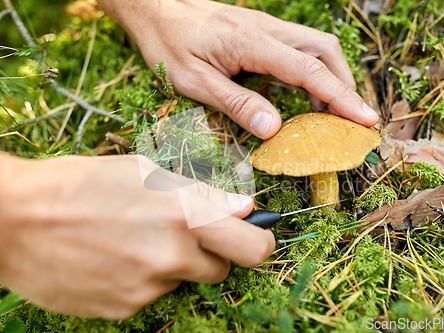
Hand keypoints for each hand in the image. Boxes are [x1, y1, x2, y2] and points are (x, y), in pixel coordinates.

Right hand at [0, 154, 273, 318]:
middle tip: (185, 236)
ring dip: (172, 265)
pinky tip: (114, 258)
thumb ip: (202, 193)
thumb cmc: (81, 182)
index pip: (255, 247)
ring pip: (182, 282)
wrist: (15, 219)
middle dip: (213, 255)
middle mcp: (172, 256)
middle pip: (222, 270)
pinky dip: (142, 280)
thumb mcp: (144, 170)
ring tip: (134, 241)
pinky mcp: (122, 310)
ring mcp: (146, 288)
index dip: (260, 241)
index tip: (252, 236)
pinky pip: (150, 296)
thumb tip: (245, 208)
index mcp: (184, 216)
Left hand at [98, 0, 378, 138]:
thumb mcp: (193, 81)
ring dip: (331, 77)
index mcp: (253, 43)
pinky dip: (313, 72)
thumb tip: (274, 129)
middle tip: (351, 119)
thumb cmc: (167, 43)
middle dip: (345, 85)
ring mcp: (266, 28)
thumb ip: (235, 103)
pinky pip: (299, 48)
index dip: (341, 97)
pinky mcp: (261, 32)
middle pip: (325, 50)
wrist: (155, 7)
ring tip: (330, 113)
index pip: (310, 71)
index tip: (365, 119)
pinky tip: (304, 95)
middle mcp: (268, 30)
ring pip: (316, 46)